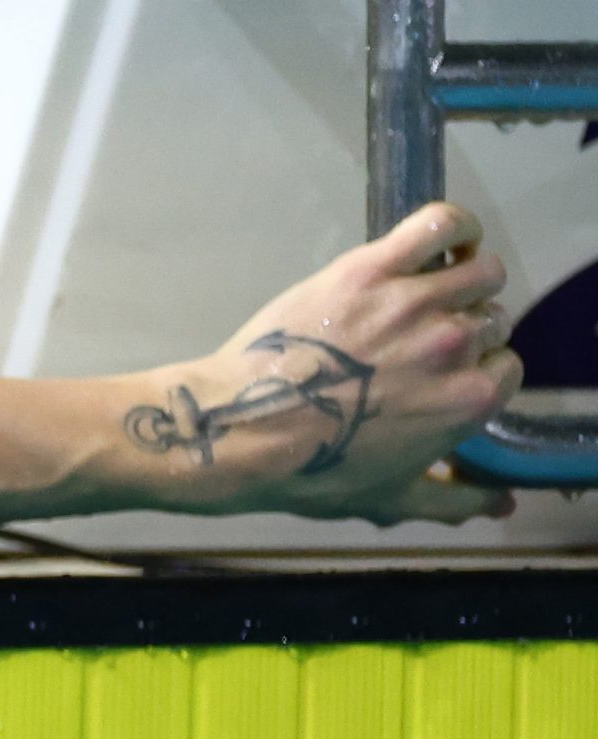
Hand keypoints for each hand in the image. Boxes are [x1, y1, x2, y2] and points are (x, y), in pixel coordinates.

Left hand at [135, 201, 522, 524]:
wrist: (239, 429)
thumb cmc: (310, 470)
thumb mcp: (389, 499)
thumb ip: (452, 501)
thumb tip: (502, 507)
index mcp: (468, 400)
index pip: (505, 367)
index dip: (477, 369)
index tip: (445, 373)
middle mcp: (453, 346)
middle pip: (492, 319)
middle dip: (468, 329)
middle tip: (424, 340)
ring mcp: (415, 302)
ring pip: (479, 271)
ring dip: (466, 280)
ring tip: (434, 292)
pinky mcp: (373, 268)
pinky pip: (440, 224)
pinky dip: (454, 227)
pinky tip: (444, 243)